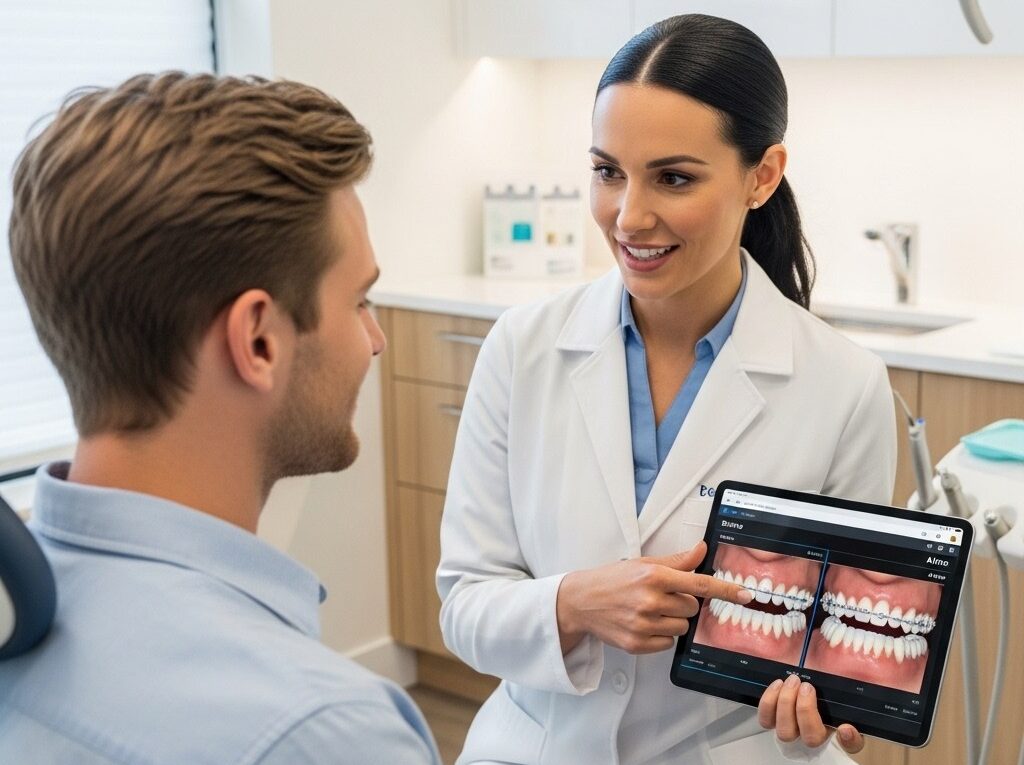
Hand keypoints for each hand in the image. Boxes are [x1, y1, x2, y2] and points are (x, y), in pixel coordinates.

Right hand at [555, 540, 753, 654]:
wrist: (580, 602)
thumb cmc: (611, 580)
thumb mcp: (643, 563)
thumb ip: (677, 561)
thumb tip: (702, 549)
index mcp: (653, 576)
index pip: (699, 585)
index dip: (725, 590)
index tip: (745, 595)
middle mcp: (650, 600)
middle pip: (692, 607)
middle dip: (683, 602)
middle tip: (661, 596)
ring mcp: (643, 625)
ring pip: (682, 626)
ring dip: (672, 619)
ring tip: (649, 610)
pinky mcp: (638, 644)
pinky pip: (667, 642)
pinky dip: (660, 634)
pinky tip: (643, 623)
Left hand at [757, 674, 863, 753]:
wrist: (797, 683)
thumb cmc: (818, 687)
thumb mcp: (834, 690)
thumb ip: (845, 700)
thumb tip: (847, 723)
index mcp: (837, 730)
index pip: (849, 745)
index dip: (849, 740)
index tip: (845, 728)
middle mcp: (814, 737)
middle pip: (811, 737)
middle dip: (805, 709)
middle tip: (806, 687)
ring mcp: (792, 732)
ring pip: (785, 732)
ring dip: (786, 703)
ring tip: (792, 682)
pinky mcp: (772, 722)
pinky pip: (765, 720)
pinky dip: (769, 702)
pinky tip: (778, 686)